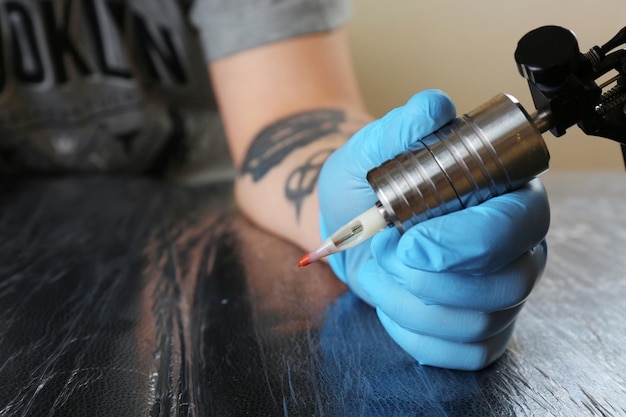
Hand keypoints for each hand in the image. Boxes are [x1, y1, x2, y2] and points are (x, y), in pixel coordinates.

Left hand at [318, 90, 549, 369]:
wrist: (350, 226)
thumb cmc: (366, 187)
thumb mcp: (367, 153)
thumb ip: (399, 127)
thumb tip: (434, 107)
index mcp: (504, 194)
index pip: (516, 225)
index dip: (466, 241)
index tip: (410, 242)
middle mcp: (516, 246)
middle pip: (508, 283)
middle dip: (432, 279)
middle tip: (385, 256)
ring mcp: (502, 292)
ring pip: (479, 322)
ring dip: (412, 303)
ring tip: (383, 271)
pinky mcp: (481, 330)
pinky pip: (463, 353)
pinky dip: (415, 333)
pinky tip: (394, 302)